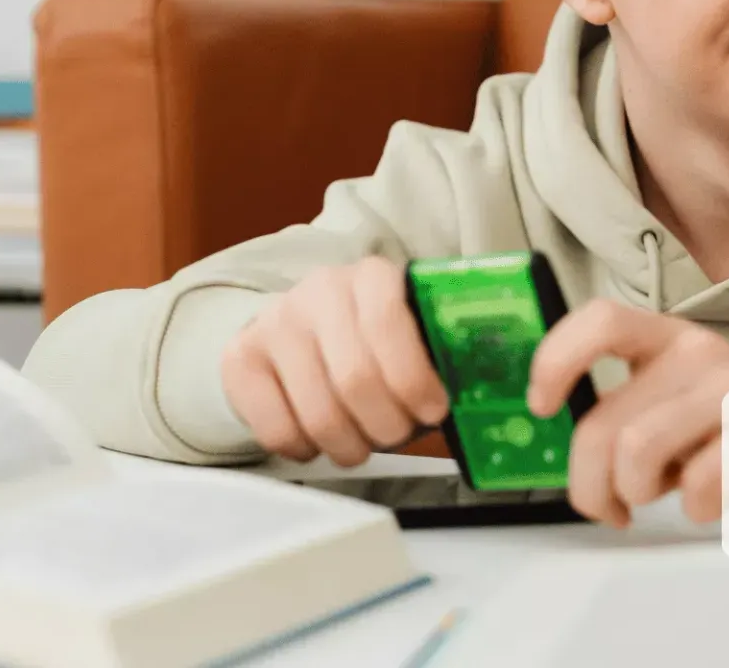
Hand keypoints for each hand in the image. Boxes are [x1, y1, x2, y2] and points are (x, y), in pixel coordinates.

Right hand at [220, 257, 449, 466]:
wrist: (302, 328)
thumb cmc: (374, 342)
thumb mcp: (414, 331)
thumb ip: (444, 354)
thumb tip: (488, 396)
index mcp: (371, 278)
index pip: (387, 324)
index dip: (414, 379)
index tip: (433, 410)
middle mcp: (318, 292)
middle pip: (355, 380)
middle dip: (387, 425)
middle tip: (397, 434)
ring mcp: (274, 323)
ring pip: (319, 415)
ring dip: (351, 446)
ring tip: (362, 442)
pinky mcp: (240, 358)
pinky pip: (276, 430)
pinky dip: (306, 449)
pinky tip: (319, 438)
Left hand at [526, 299, 728, 527]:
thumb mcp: (680, 394)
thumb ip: (629, 408)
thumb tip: (574, 455)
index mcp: (668, 337)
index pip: (600, 321)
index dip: (556, 359)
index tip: (541, 405)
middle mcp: (699, 352)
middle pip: (605, 423)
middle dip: (590, 484)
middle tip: (608, 507)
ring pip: (638, 454)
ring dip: (639, 493)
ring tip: (666, 494)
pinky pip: (696, 487)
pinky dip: (694, 510)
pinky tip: (711, 501)